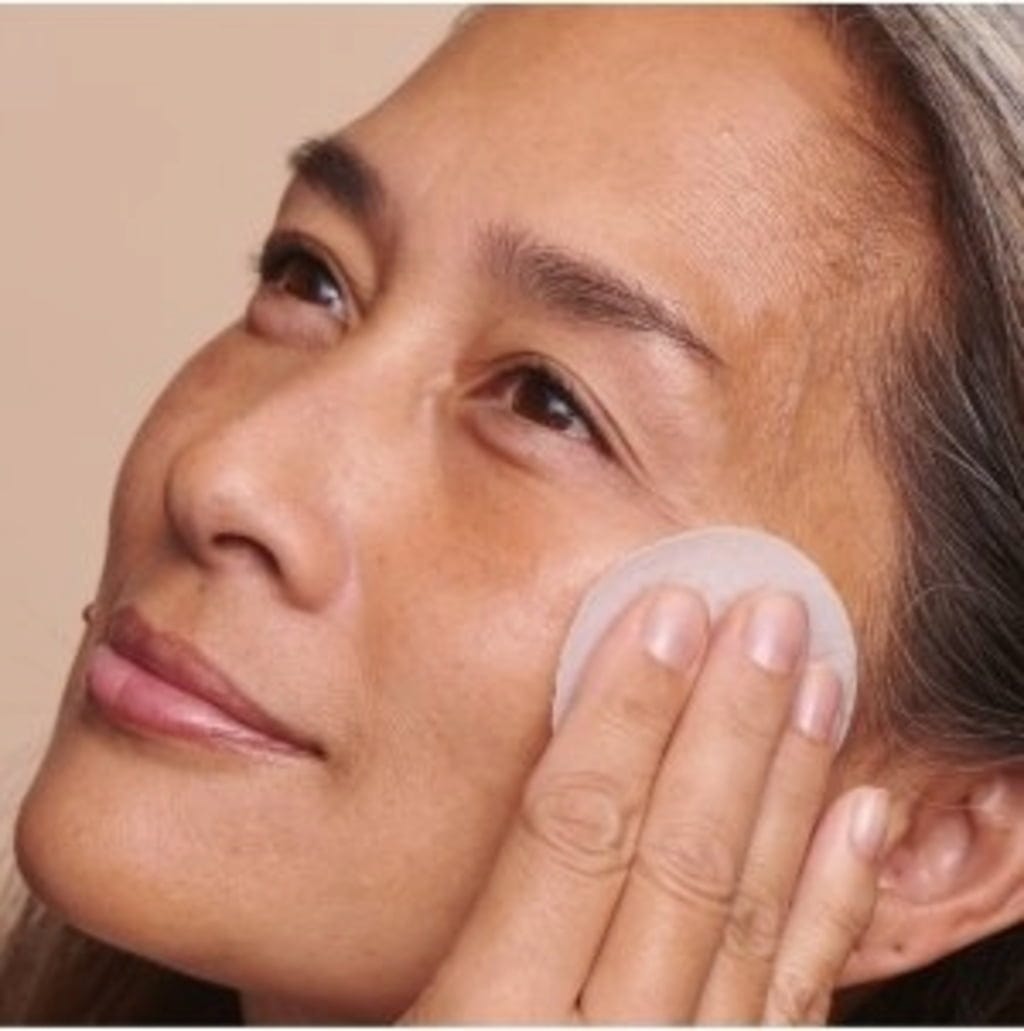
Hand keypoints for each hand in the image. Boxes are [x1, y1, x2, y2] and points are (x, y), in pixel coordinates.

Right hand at [400, 587, 889, 1023]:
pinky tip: (861, 822)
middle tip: (768, 614)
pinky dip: (835, 904)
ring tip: (819, 681)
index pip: (574, 832)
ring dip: (791, 786)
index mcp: (483, 1030)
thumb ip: (424, 943)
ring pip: (750, 918)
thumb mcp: (366, 1022)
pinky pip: (798, 1002)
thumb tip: (460, 797)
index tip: (664, 612)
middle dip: (728, 723)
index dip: (624, 713)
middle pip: (677, 858)